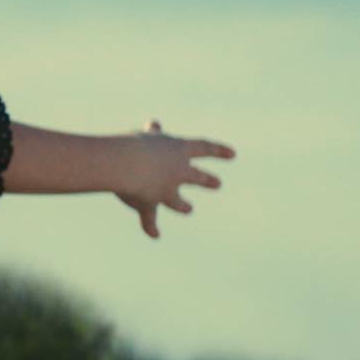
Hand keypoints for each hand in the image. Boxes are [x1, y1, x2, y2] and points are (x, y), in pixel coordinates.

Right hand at [115, 119, 235, 238]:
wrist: (126, 163)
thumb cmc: (133, 144)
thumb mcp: (145, 135)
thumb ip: (152, 133)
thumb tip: (155, 125)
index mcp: (179, 149)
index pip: (204, 148)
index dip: (218, 151)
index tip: (233, 155)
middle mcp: (178, 171)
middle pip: (196, 176)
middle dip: (207, 180)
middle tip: (218, 184)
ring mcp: (166, 190)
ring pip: (177, 201)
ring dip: (183, 205)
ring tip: (189, 209)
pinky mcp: (149, 204)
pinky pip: (149, 219)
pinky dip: (151, 226)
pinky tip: (156, 234)